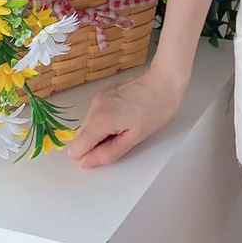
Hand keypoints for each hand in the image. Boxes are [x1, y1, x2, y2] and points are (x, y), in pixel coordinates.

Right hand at [66, 65, 186, 168]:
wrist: (166, 80)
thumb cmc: (156, 109)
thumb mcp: (135, 138)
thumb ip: (108, 153)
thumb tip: (85, 163)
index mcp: (100, 121)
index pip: (75, 150)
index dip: (92, 154)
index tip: (111, 147)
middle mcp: (94, 107)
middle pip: (80, 137)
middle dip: (97, 142)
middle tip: (122, 135)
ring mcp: (98, 97)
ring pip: (88, 125)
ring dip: (102, 131)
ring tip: (126, 123)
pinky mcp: (104, 92)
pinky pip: (95, 113)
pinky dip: (105, 119)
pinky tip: (124, 113)